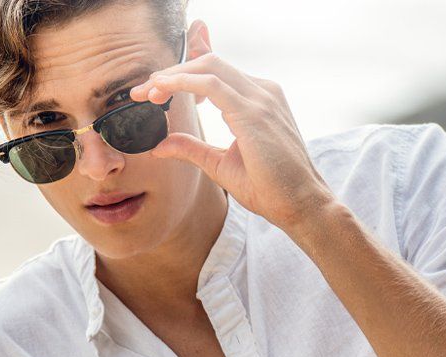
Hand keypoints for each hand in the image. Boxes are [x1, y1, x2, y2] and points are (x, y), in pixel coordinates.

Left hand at [129, 52, 336, 231]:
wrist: (301, 205)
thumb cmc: (270, 187)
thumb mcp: (220, 164)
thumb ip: (191, 149)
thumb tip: (160, 145)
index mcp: (257, 99)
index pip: (216, 72)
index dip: (182, 74)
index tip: (154, 90)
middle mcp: (261, 92)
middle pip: (209, 63)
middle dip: (172, 72)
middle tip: (143, 91)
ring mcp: (261, 98)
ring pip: (209, 66)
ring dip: (173, 76)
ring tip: (148, 92)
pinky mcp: (254, 112)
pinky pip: (212, 84)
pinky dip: (183, 83)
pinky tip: (163, 91)